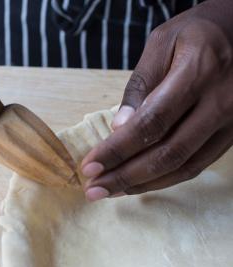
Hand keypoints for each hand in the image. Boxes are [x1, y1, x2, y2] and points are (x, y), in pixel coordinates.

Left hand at [81, 0, 232, 200]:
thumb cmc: (196, 33)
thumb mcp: (161, 43)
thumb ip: (140, 85)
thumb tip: (119, 128)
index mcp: (198, 73)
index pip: (151, 123)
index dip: (117, 149)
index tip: (90, 166)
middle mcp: (220, 102)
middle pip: (167, 152)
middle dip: (125, 175)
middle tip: (94, 189)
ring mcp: (231, 122)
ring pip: (183, 166)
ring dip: (143, 184)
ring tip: (110, 191)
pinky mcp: (232, 134)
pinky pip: (197, 165)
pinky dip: (165, 179)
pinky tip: (139, 183)